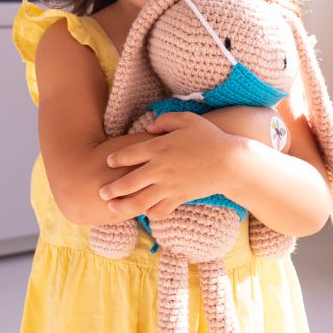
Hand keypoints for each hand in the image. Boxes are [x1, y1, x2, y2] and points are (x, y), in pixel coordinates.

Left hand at [99, 113, 239, 221]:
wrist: (231, 163)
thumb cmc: (209, 138)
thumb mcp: (187, 119)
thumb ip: (165, 121)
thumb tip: (149, 127)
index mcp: (159, 148)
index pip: (129, 155)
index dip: (116, 159)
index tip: (109, 162)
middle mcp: (160, 169)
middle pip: (128, 182)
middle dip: (112, 188)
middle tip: (101, 192)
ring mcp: (169, 186)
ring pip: (139, 201)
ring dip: (123, 206)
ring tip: (112, 209)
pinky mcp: (179, 198)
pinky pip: (160, 210)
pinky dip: (150, 213)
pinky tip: (144, 212)